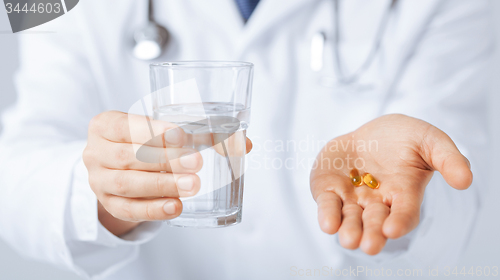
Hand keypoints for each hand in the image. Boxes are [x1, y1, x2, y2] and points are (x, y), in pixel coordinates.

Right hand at [83, 111, 251, 235]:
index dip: (152, 131)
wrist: (120, 168)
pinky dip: (153, 210)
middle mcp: (95, 152)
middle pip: (128, 157)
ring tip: (193, 186)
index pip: (124, 126)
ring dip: (162, 185)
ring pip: (128, 185)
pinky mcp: (109, 205)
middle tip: (197, 163)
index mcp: (105, 125)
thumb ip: (204, 134)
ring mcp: (99, 181)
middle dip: (165, 160)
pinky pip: (129, 210)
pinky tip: (176, 207)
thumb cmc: (148, 142)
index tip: (183, 135)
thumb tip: (246, 144)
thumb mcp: (165, 132)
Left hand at [310, 114, 471, 254]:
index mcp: (404, 194)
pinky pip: (328, 204)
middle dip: (371, 234)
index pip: (404, 213)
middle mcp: (377, 202)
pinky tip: (328, 224)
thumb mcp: (429, 140)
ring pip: (350, 219)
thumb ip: (448, 158)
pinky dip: (327, 214)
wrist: (370, 133)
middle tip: (369, 245)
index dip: (400, 221)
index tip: (392, 229)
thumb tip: (465, 181)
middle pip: (375, 222)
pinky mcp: (329, 190)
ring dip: (348, 230)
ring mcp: (352, 199)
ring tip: (348, 239)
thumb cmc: (404, 138)